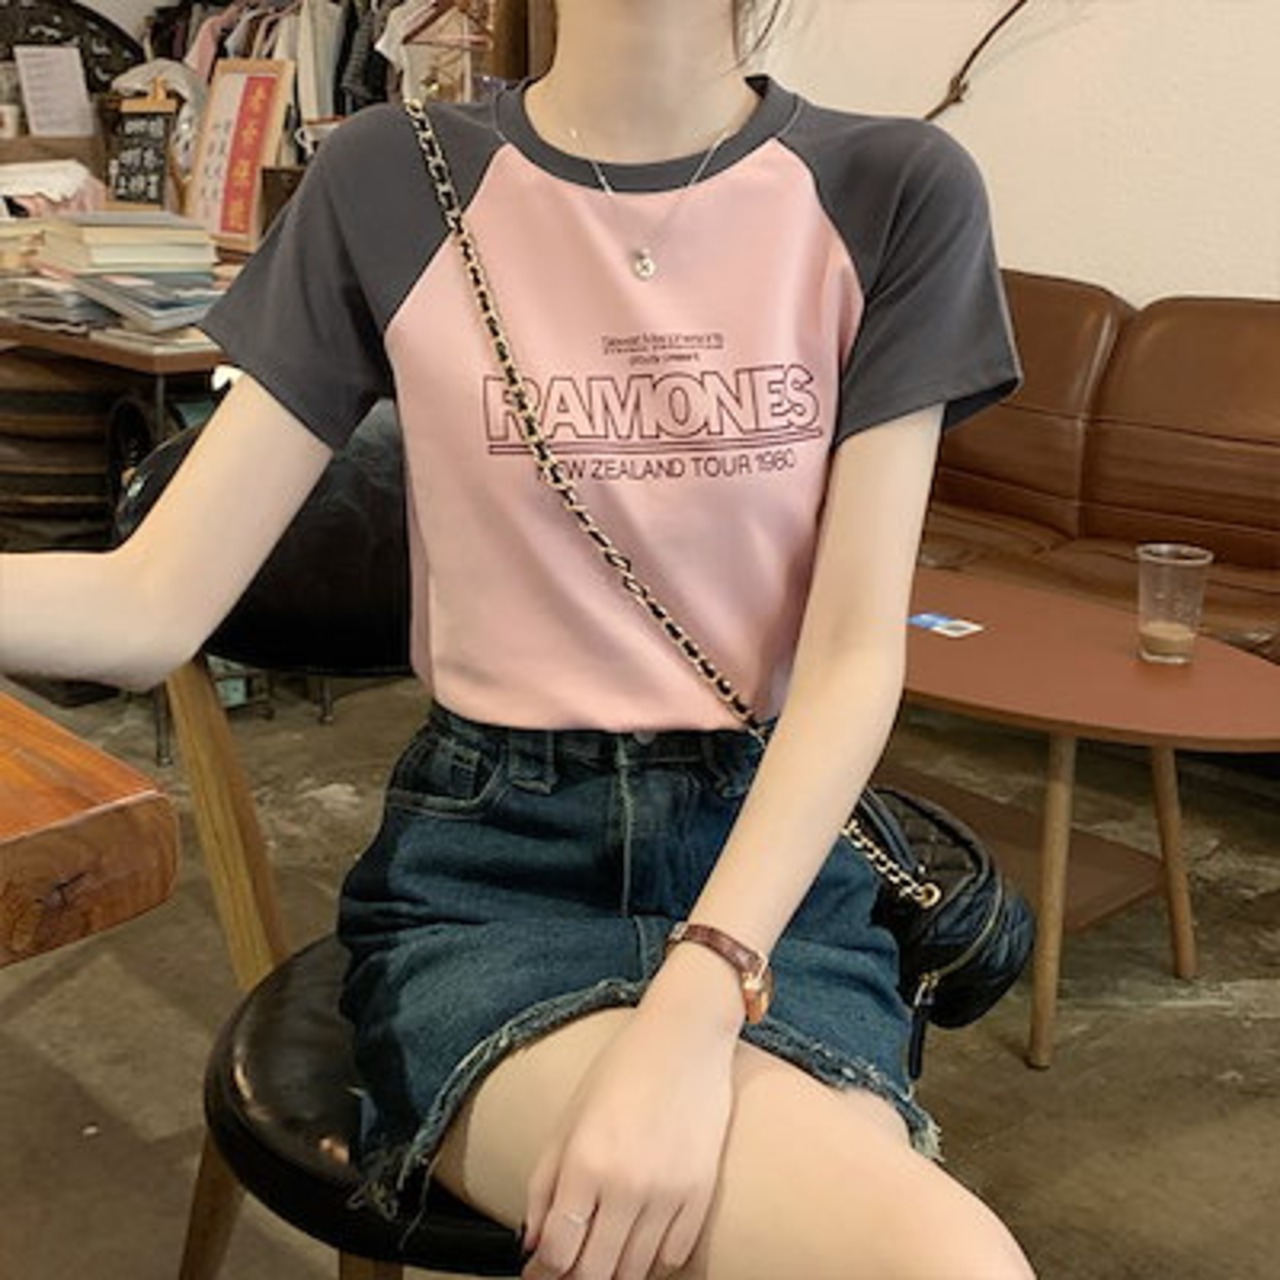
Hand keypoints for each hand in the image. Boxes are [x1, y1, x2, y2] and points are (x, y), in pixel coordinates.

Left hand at [522, 948, 742, 1279]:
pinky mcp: (702, 1193)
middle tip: (571, 1261)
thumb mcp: (569, 1118)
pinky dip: (655, 1259)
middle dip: (576, 1274)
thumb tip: (532, 1243)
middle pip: (595, 1273)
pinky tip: (642, 1236)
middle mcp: (627, 1185)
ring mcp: (669, 1193)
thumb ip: (544, 1183)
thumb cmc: (622, 1069)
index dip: (543, 1270)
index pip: (557, 1250)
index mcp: (585, 1162)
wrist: (686, 1037)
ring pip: (635, 1271)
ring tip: (605, 1246)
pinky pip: (675, 1257)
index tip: (540, 1269)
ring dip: (615, 1268)